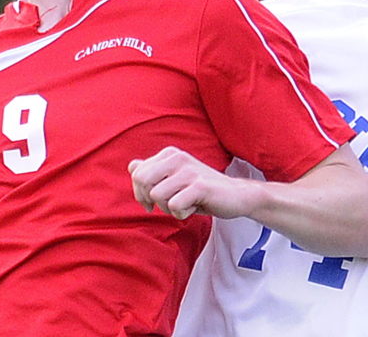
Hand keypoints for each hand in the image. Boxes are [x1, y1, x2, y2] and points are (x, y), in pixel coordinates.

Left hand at [128, 147, 254, 219]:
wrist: (236, 196)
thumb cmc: (201, 190)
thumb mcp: (175, 179)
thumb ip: (153, 172)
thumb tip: (132, 165)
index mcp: (170, 154)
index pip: (137, 173)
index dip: (140, 192)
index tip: (152, 202)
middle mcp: (178, 157)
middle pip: (141, 180)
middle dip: (149, 199)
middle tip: (165, 206)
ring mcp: (189, 170)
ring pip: (157, 196)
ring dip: (168, 208)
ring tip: (185, 204)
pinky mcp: (199, 186)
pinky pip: (174, 205)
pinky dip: (182, 214)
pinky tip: (194, 207)